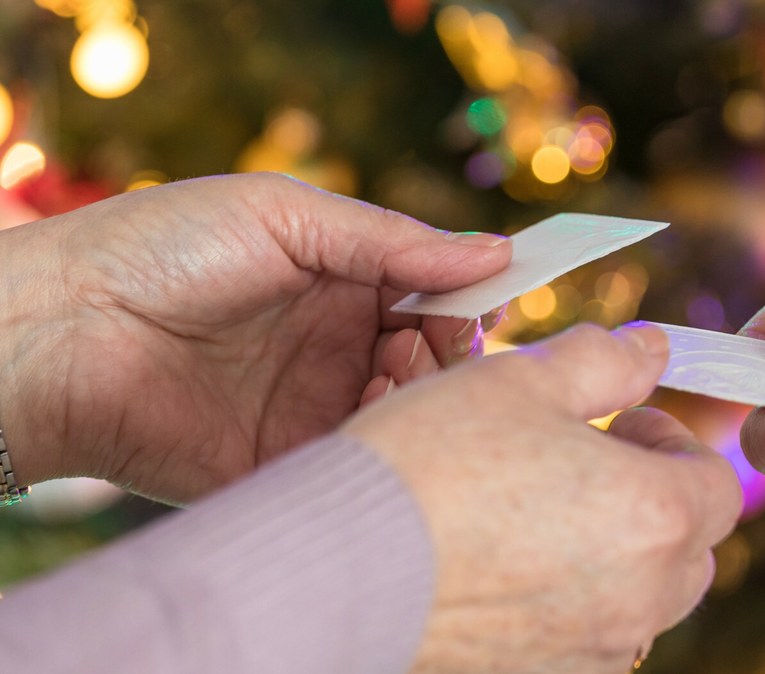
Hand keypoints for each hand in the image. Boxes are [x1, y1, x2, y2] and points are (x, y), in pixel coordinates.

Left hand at [0, 173, 510, 502]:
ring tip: (393, 377)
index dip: (467, 296)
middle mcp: (336, 343)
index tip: (493, 298)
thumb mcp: (286, 216)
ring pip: (410, 412)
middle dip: (450, 351)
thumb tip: (498, 253)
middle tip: (433, 343)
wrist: (62, 333)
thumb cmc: (164, 249)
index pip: (433, 293)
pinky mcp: (290, 462)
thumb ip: (392, 241)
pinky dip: (386, 444)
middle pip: (434, 357)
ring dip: (423, 396)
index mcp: (340, 279)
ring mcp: (315, 405)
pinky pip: (363, 462)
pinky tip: (371, 420)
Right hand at [345, 324, 741, 673]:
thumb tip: (653, 348)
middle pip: (690, 548)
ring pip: (642, 598)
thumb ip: (605, 361)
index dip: (675, 443)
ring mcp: (591, 650)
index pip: (717, 485)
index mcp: (655, 517)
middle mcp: (639, 598)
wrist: (337, 566)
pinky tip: (509, 561)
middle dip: (655, 497)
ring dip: (618, 551)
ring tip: (543, 508)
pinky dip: (573, 599)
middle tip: (587, 459)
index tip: (624, 421)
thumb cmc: (432, 462)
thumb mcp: (522, 380)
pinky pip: (588, 636)